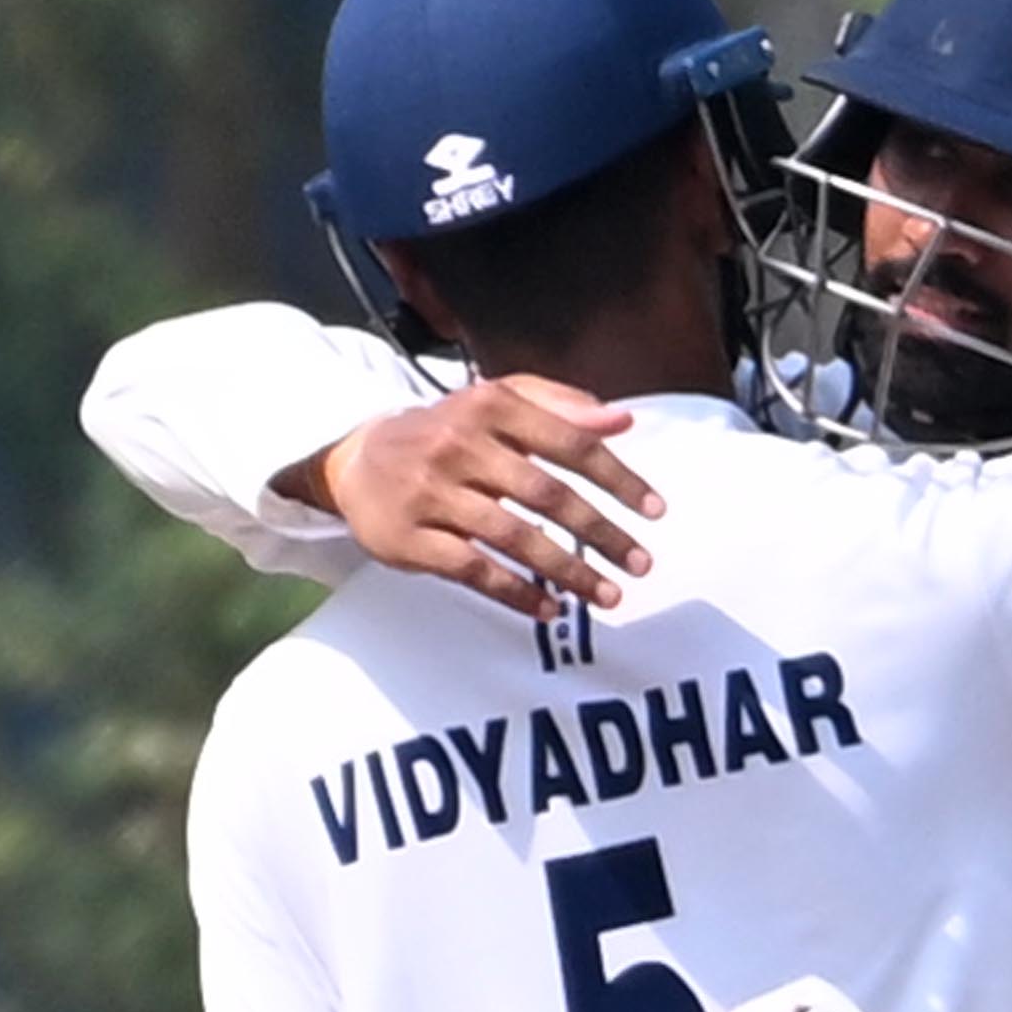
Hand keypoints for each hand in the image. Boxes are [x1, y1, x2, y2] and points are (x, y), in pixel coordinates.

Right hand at [298, 376, 664, 619]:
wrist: (357, 460)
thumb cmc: (444, 433)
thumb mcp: (496, 404)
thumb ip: (559, 407)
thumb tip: (623, 419)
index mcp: (490, 407)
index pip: (570, 443)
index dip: (618, 478)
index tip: (655, 511)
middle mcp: (460, 446)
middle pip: (548, 494)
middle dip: (601, 533)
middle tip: (640, 563)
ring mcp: (434, 494)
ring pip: (515, 537)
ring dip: (569, 571)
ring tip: (607, 596)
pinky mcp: (413, 539)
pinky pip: (475, 571)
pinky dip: (517, 594)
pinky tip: (550, 608)